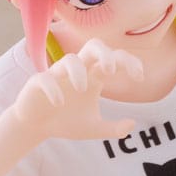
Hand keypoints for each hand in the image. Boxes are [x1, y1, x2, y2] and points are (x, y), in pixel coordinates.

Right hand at [12, 39, 143, 143]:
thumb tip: (132, 124)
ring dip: (79, 72)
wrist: (36, 127)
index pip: (114, 59)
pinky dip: (54, 89)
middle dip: (105, 54)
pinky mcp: (38, 83)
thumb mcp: (93, 129)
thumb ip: (113, 129)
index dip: (129, 63)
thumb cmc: (66, 122)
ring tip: (83, 90)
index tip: (140, 77)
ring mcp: (58, 75)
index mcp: (94, 76)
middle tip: (111, 71)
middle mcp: (78, 71)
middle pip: (94, 46)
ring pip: (70, 60)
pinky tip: (59, 103)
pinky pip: (46, 78)